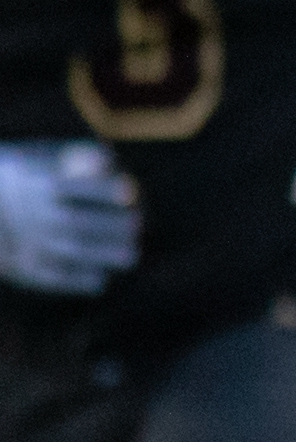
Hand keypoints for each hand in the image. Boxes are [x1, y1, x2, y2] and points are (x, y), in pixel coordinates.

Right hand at [0, 142, 138, 295]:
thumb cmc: (8, 184)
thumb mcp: (27, 164)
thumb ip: (68, 161)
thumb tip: (109, 162)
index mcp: (31, 186)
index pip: (73, 187)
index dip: (103, 190)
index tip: (130, 191)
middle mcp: (29, 216)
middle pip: (76, 222)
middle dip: (111, 226)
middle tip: (137, 224)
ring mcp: (24, 243)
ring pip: (69, 251)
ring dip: (104, 255)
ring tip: (131, 256)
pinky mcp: (20, 268)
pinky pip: (53, 277)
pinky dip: (78, 280)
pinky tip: (100, 279)